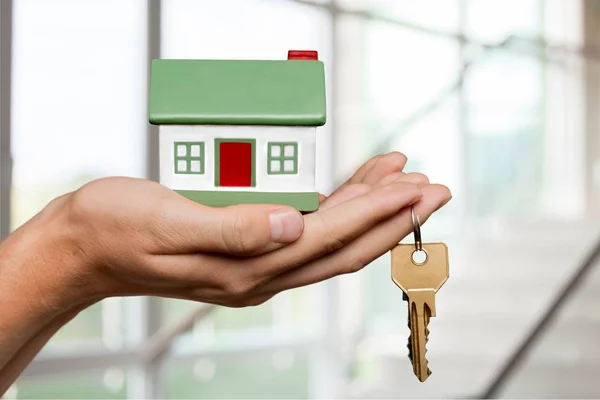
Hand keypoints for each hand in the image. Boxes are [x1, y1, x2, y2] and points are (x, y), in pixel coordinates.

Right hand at [25, 152, 449, 309]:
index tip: (415, 189)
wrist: (85, 245)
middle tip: (434, 187)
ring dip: (372, 212)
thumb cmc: (117, 228)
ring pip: (331, 240)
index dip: (376, 213)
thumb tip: (293, 224)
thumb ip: (232, 229)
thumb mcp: (167, 222)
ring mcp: (256, 264)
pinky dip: (337, 208)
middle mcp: (259, 272)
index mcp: (244, 267)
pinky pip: (307, 231)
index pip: (328, 240)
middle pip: (344, 246)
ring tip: (406, 181)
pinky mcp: (247, 249)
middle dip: (393, 217)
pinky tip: (354, 188)